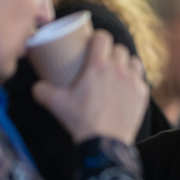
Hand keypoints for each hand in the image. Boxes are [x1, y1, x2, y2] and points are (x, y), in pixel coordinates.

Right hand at [33, 30, 148, 144]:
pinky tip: (127, 88)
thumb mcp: (56, 103)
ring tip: (118, 72)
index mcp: (97, 65)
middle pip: (119, 48)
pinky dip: (135, 80)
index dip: (98, 38)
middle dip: (111, 52)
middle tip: (103, 62)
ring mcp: (133, 81)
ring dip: (126, 63)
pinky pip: (141, 79)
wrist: (105, 142)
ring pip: (134, 61)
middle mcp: (118, 69)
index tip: (93, 44)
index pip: (102, 37)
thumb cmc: (80, 121)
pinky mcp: (143, 94)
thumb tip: (37, 87)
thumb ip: (43, 91)